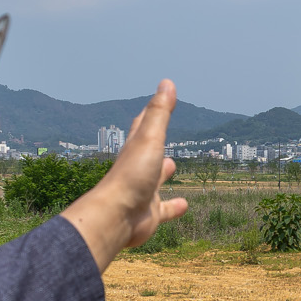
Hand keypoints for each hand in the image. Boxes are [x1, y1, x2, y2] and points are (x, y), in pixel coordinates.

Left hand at [60, 80, 187, 273]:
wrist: (116, 217)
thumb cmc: (131, 176)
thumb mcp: (150, 139)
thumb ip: (159, 113)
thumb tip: (167, 83)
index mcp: (136, 149)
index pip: (143, 125)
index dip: (151, 111)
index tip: (159, 98)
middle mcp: (138, 169)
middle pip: (147, 151)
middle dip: (154, 141)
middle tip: (160, 133)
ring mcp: (143, 191)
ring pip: (155, 179)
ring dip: (163, 173)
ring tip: (172, 166)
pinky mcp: (149, 214)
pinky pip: (164, 209)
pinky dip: (174, 207)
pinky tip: (184, 205)